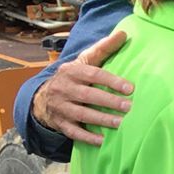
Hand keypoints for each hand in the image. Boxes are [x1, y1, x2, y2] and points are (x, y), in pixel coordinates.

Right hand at [31, 30, 132, 144]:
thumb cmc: (74, 76)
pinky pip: (73, 131)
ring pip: (81, 114)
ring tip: (121, 123)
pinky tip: (102, 140)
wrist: (43, 96)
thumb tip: (123, 33)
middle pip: (87, 96)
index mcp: (71, 71)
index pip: (93, 75)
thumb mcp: (84, 60)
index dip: (111, 81)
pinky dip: (87, 137)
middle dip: (109, 102)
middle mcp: (63, 88)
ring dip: (102, 120)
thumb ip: (103, 49)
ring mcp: (60, 107)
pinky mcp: (60, 123)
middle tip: (129, 107)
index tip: (130, 88)